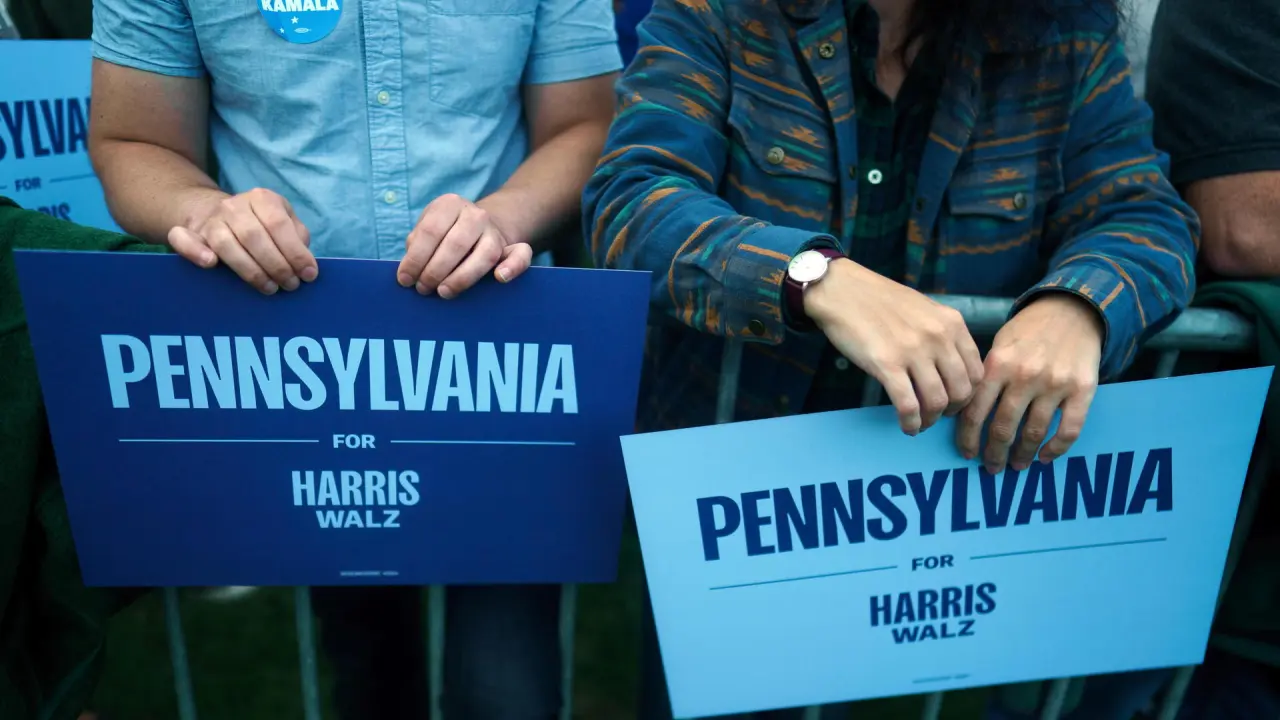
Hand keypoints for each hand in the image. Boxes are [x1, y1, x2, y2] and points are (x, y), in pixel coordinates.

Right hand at [167, 188, 315, 294]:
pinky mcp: (190, 232)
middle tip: (289, 285)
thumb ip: (297, 236)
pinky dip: (195, 252)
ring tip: (269, 288)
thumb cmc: (261, 224)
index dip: (295, 252)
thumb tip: (305, 262)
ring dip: (250, 271)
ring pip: (226, 245)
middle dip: (276, 266)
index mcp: (263, 199)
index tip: (308, 275)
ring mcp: (211, 219)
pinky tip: (210, 264)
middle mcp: (234, 206)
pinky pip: (184, 240)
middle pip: (254, 237)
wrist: (216, 213)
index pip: (279, 225)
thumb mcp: (285, 221)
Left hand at [397, 194, 533, 298]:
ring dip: (462, 277)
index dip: (415, 258)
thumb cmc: (444, 235)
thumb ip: (418, 244)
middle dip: (435, 271)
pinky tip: (500, 278)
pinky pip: (521, 255)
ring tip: (444, 292)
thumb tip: (410, 269)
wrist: (479, 227)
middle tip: (424, 289)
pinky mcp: (513, 247)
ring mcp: (495, 231)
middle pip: (455, 244)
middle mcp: (475, 214)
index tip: (405, 280)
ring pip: (484, 254)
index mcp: (449, 204)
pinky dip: (512, 267)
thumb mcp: (427, 230)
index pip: (430, 231)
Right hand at [805, 259, 984, 434]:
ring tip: (920, 423)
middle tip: (937, 415)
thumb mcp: (924, 309)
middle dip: (952, 411)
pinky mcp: (887, 364)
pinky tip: (906, 426)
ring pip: (937, 401)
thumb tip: (947, 368)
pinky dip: (910, 422)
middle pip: (962, 391)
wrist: (842, 290)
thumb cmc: (879, 300)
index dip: (969, 395)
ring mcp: (913, 351)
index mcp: (952, 323)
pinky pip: (908, 404)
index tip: (954, 402)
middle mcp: (939, 337)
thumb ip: (941, 334)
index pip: (977, 371)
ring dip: (930, 420)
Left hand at [957, 293, 1103, 472]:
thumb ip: (986, 378)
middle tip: (991, 467)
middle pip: (1003, 427)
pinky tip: (1045, 456)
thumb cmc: (1028, 331)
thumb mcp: (998, 346)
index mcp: (998, 364)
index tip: (967, 453)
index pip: (975, 411)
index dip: (968, 438)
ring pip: (1033, 432)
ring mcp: (1055, 384)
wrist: (1072, 311)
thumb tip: (967, 415)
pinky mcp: (1082, 390)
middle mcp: (1024, 376)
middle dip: (994, 453)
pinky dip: (1055, 448)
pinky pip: (1068, 429)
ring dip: (1022, 454)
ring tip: (1017, 465)